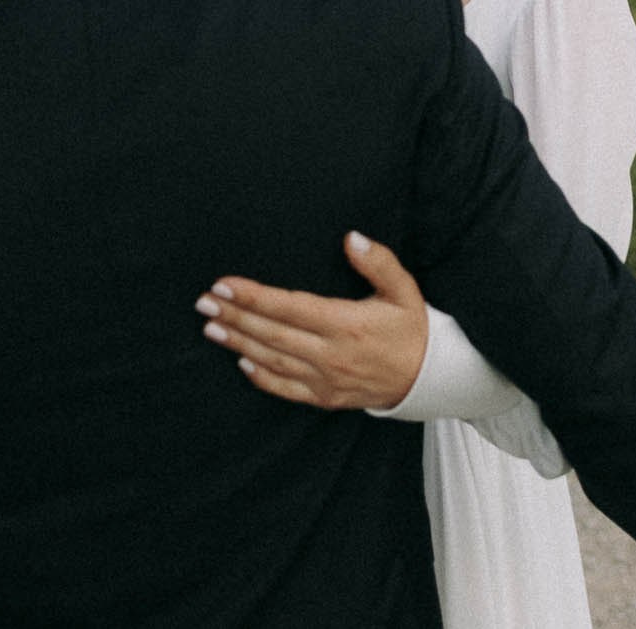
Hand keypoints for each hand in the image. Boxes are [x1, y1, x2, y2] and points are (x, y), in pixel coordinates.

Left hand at [197, 232, 427, 410]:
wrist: (431, 378)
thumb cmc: (413, 328)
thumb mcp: (404, 290)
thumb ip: (378, 262)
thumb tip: (352, 238)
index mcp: (348, 323)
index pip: (290, 306)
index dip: (254, 297)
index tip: (224, 285)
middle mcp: (333, 354)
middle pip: (273, 334)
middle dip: (235, 317)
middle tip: (204, 303)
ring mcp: (328, 379)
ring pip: (274, 360)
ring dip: (239, 344)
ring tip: (211, 328)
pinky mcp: (327, 398)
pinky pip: (288, 389)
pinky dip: (263, 378)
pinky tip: (242, 364)